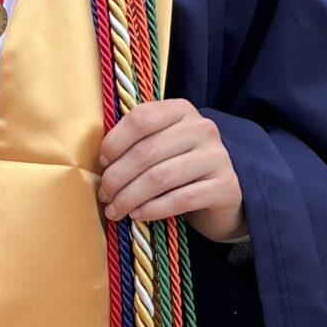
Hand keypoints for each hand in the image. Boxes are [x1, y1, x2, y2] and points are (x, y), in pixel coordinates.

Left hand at [97, 98, 246, 244]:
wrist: (223, 192)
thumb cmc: (181, 165)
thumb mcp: (162, 143)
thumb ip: (138, 141)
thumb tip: (102, 160)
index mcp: (181, 110)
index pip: (141, 118)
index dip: (115, 141)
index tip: (102, 162)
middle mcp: (202, 129)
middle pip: (146, 152)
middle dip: (117, 177)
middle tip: (104, 195)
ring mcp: (217, 157)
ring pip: (160, 178)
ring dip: (130, 197)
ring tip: (115, 209)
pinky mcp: (225, 186)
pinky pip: (180, 199)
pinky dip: (153, 209)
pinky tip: (138, 215)